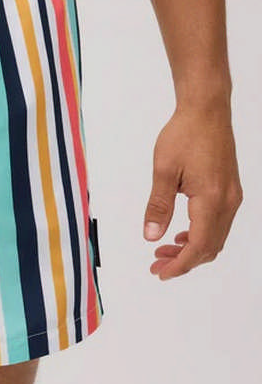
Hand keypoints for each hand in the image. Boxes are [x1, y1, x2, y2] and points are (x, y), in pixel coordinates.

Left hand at [144, 102, 242, 278]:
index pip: (198, 245)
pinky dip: (201, 236)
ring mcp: (232, 196)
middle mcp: (228, 201)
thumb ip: (158, 206)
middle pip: (210, 247)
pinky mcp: (230, 191)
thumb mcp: (163, 170)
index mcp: (211, 199)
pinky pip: (219, 224)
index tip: (160, 272)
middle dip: (184, 261)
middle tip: (157, 266)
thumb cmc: (184, 135)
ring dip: (192, 250)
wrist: (206, 111)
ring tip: (164, 251)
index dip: (180, 265)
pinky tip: (181, 234)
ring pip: (216, 237)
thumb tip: (151, 236)